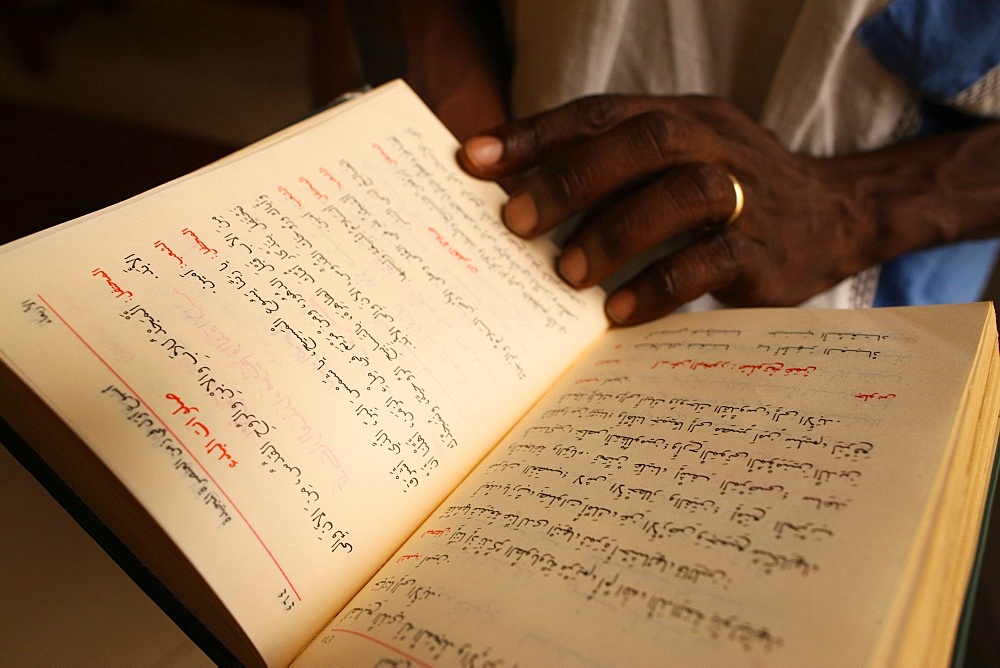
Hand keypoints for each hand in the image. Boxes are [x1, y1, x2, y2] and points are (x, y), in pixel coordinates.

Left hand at [458, 95, 889, 324]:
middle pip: (645, 140)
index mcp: (683, 116)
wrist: (835, 216)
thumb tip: (517, 198)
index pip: (602, 112)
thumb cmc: (727, 194)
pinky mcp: (768, 251)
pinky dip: (660, 286)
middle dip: (573, 178)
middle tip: (517, 223)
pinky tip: (618, 313)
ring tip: (566, 275)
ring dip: (616, 232)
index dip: (537, 133)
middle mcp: (716, 143)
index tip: (474, 159)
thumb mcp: (675, 162)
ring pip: (684, 194)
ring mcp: (747, 194)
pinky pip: (713, 262)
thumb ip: (613, 171)